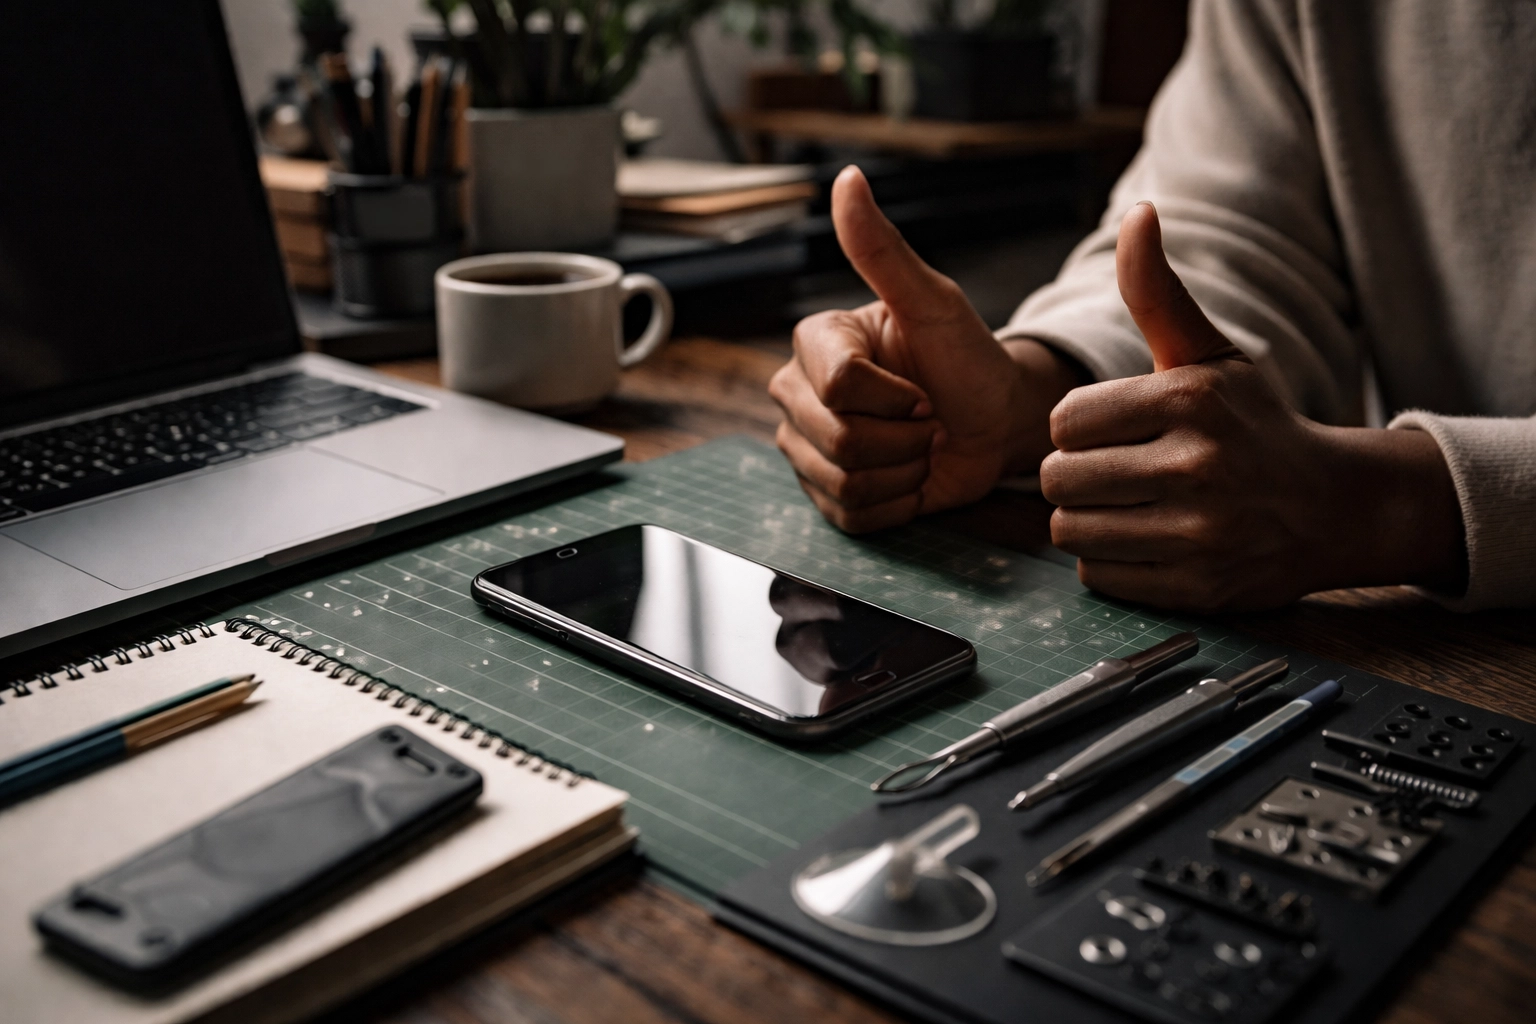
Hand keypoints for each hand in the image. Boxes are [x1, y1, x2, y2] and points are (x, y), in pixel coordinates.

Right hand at [770, 165, 1080, 531]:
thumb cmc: (968, 359)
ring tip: (921, 445)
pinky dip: (896, 503)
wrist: (995, 424)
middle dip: (903, 436)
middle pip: (838, 439)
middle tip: (927, 418)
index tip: (923, 386)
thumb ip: (882, 249)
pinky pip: (850, 516)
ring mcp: (808, 450)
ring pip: (842, 480)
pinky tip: (910, 476)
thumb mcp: (933, 302)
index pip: (840, 385)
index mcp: (816, 343)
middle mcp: (797, 395)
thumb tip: (848, 178)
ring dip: (903, 469)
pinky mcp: (827, 498)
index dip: (895, 396)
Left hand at [1040, 203, 1464, 610]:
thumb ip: (1158, 292)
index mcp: (1190, 401)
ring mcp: (1200, 534)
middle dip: (1074, 476)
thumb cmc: (1254, 423)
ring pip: (1071, 533)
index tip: (1108, 431)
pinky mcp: (1198, 589)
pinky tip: (1145, 541)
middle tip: (1112, 472)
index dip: (1073, 429)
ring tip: (1126, 507)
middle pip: (1059, 481)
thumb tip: (1140, 214)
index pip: (1062, 422)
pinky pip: (1099, 579)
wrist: (1332, 507)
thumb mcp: (1210, 354)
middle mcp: (1196, 467)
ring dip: (1086, 522)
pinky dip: (1108, 564)